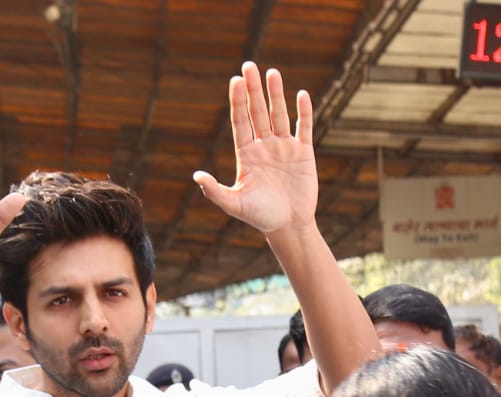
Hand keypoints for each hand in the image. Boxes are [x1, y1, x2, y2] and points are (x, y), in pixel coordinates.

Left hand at [194, 63, 316, 236]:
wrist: (288, 226)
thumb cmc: (260, 216)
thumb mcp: (234, 204)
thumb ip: (215, 190)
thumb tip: (197, 175)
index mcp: (247, 154)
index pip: (240, 121)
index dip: (238, 102)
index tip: (235, 81)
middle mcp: (264, 146)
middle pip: (257, 112)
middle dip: (253, 90)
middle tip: (249, 66)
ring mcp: (284, 147)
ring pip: (279, 115)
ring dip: (276, 94)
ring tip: (272, 72)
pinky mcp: (304, 153)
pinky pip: (303, 127)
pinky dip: (303, 112)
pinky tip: (301, 95)